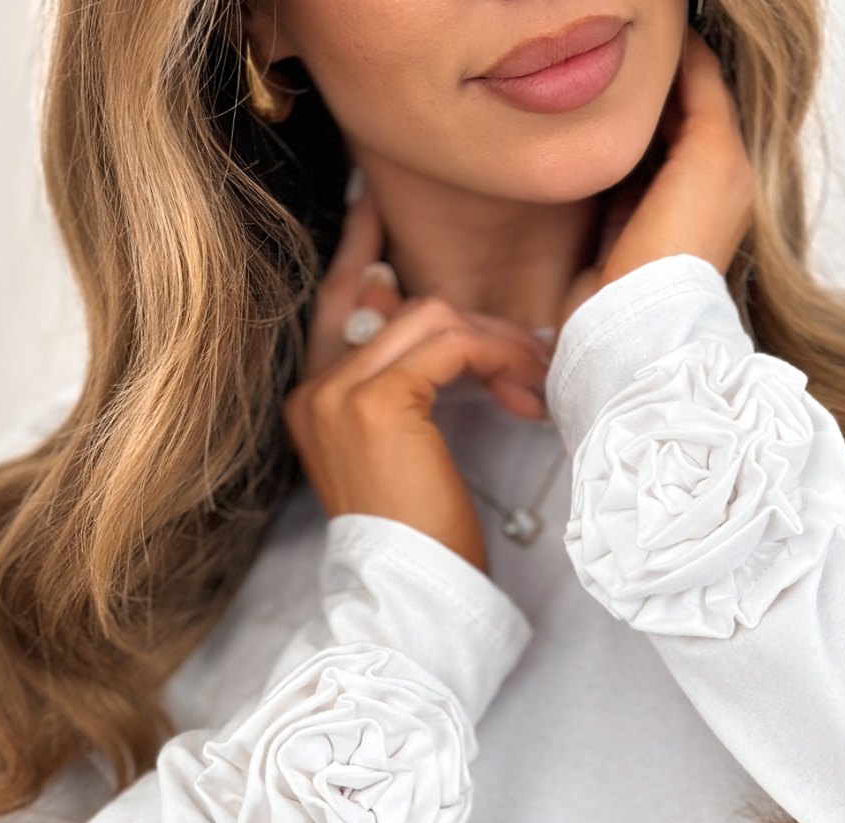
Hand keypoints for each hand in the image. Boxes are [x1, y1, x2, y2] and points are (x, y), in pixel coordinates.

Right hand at [285, 188, 549, 571]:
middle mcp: (313, 391)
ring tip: (535, 381)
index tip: (373, 204)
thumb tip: (432, 319)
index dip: (360, 251)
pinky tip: (526, 391)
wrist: (410, 596)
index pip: (336, 303)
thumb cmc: (420, 544)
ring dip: (497, 342)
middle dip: (469, 315)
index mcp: (310, 403)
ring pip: (430, 317)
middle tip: (522, 330)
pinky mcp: (377, 402)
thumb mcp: (405, 457)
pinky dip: (499, 358)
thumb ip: (405, 391)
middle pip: (395, 304)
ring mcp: (338, 394)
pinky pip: (453, 345)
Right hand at [562, 34, 754, 320]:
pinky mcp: (614, 232)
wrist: (634, 320)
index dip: (683, 57)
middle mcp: (694, 191)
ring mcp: (653, 211)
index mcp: (727, 173)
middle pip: (672, 116)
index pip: (707, 93)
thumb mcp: (711, 152)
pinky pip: (608, 175)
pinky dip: (601, 150)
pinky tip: (585, 129)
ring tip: (601, 79)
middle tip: (623, 49)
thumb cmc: (679, 246)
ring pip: (638, 142)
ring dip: (622, 115)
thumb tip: (688, 49)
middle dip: (651, 84)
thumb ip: (705, 92)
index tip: (658, 28)